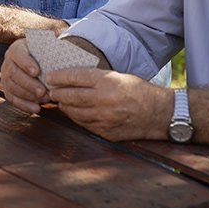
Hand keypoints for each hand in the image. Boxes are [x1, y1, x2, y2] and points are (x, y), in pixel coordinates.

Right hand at [1, 38, 50, 113]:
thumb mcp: (46, 48)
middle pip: (14, 73)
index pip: (18, 53)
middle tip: (43, 91)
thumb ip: (50, 49)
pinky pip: (12, 98)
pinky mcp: (7, 89)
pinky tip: (36, 108)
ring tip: (44, 99)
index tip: (37, 72)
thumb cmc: (44, 55)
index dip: (26, 63)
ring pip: (12, 87)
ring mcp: (6, 76)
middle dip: (29, 84)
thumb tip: (59, 48)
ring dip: (28, 95)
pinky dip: (24, 105)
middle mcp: (8, 61)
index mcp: (17, 48)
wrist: (39, 62)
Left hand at [47, 67, 170, 141]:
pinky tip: (73, 112)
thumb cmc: (138, 91)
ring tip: (60, 101)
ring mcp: (104, 118)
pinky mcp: (105, 132)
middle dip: (57, 93)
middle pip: (70, 96)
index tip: (50, 76)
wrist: (159, 114)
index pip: (76, 76)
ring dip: (64, 106)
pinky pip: (83, 124)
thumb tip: (70, 77)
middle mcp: (104, 100)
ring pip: (73, 112)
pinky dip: (75, 117)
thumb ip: (95, 78)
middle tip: (50, 90)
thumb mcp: (118, 76)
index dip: (59, 76)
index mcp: (108, 82)